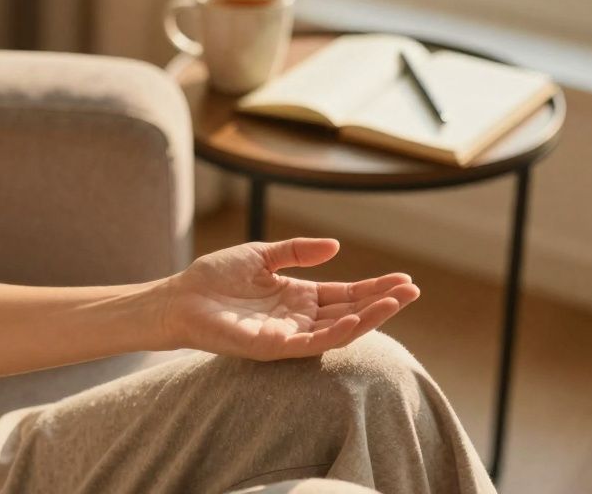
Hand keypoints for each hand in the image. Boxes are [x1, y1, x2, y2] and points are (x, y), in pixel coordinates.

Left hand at [157, 238, 418, 360]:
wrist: (178, 298)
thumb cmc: (215, 278)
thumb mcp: (263, 255)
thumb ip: (297, 251)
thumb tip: (336, 246)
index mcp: (298, 297)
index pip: (345, 295)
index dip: (374, 288)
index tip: (404, 280)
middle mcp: (298, 319)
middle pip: (349, 312)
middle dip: (382, 303)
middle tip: (413, 291)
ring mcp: (288, 334)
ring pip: (338, 330)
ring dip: (369, 318)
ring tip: (397, 302)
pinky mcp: (272, 346)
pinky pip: (311, 342)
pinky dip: (337, 332)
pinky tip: (358, 320)